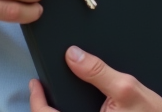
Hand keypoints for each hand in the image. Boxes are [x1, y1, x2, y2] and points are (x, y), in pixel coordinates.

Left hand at [28, 46, 161, 111]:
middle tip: (40, 90)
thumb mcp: (126, 88)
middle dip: (45, 107)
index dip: (38, 101)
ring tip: (54, 97)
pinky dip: (72, 110)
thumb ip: (98, 72)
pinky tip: (75, 103)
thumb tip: (73, 55)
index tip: (36, 85)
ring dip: (58, 110)